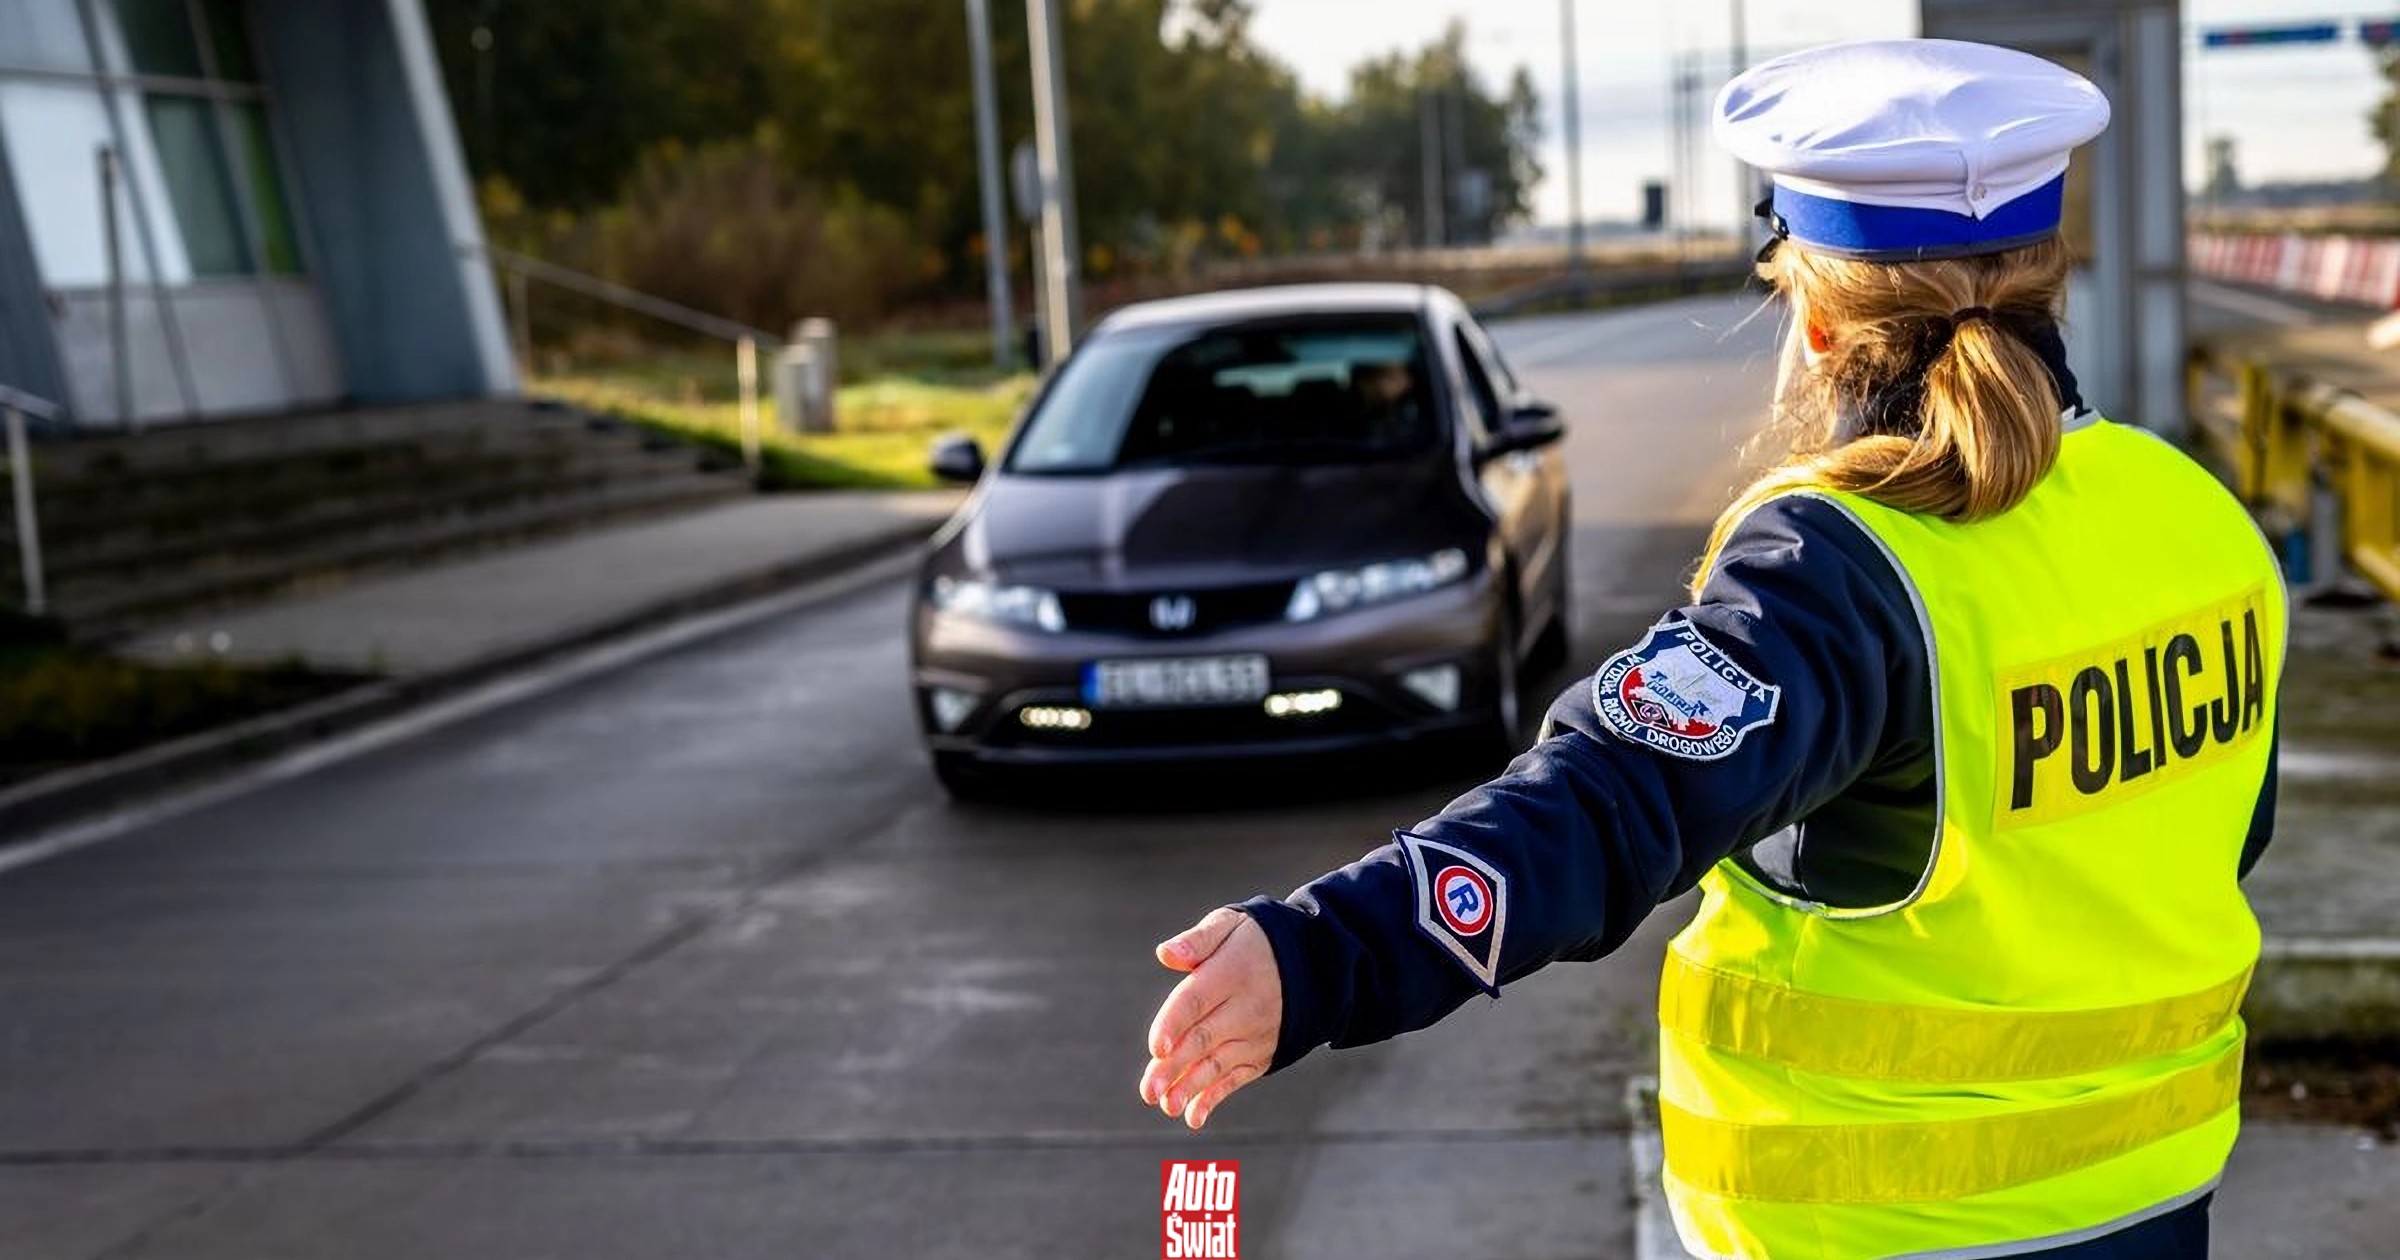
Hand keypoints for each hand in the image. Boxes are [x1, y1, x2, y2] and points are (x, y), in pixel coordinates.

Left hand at [1137, 906, 1280, 1130]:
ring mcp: (1254, 1036)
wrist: (1313, 965)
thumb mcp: (1230, 925)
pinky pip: (1236, 1079)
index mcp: (1232, 973)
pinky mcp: (1260, 1056)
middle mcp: (1245, 1008)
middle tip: (1148, 1091)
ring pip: (1217, 1064)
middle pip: (1203, 1039)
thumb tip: (1165, 954)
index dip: (1174, 1023)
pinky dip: (1215, 1098)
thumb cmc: (1254, 942)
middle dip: (1174, 1067)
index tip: (1155, 1048)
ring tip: (1165, 1106)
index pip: (1197, 1000)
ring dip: (1190, 1087)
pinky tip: (1193, 1116)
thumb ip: (1197, 941)